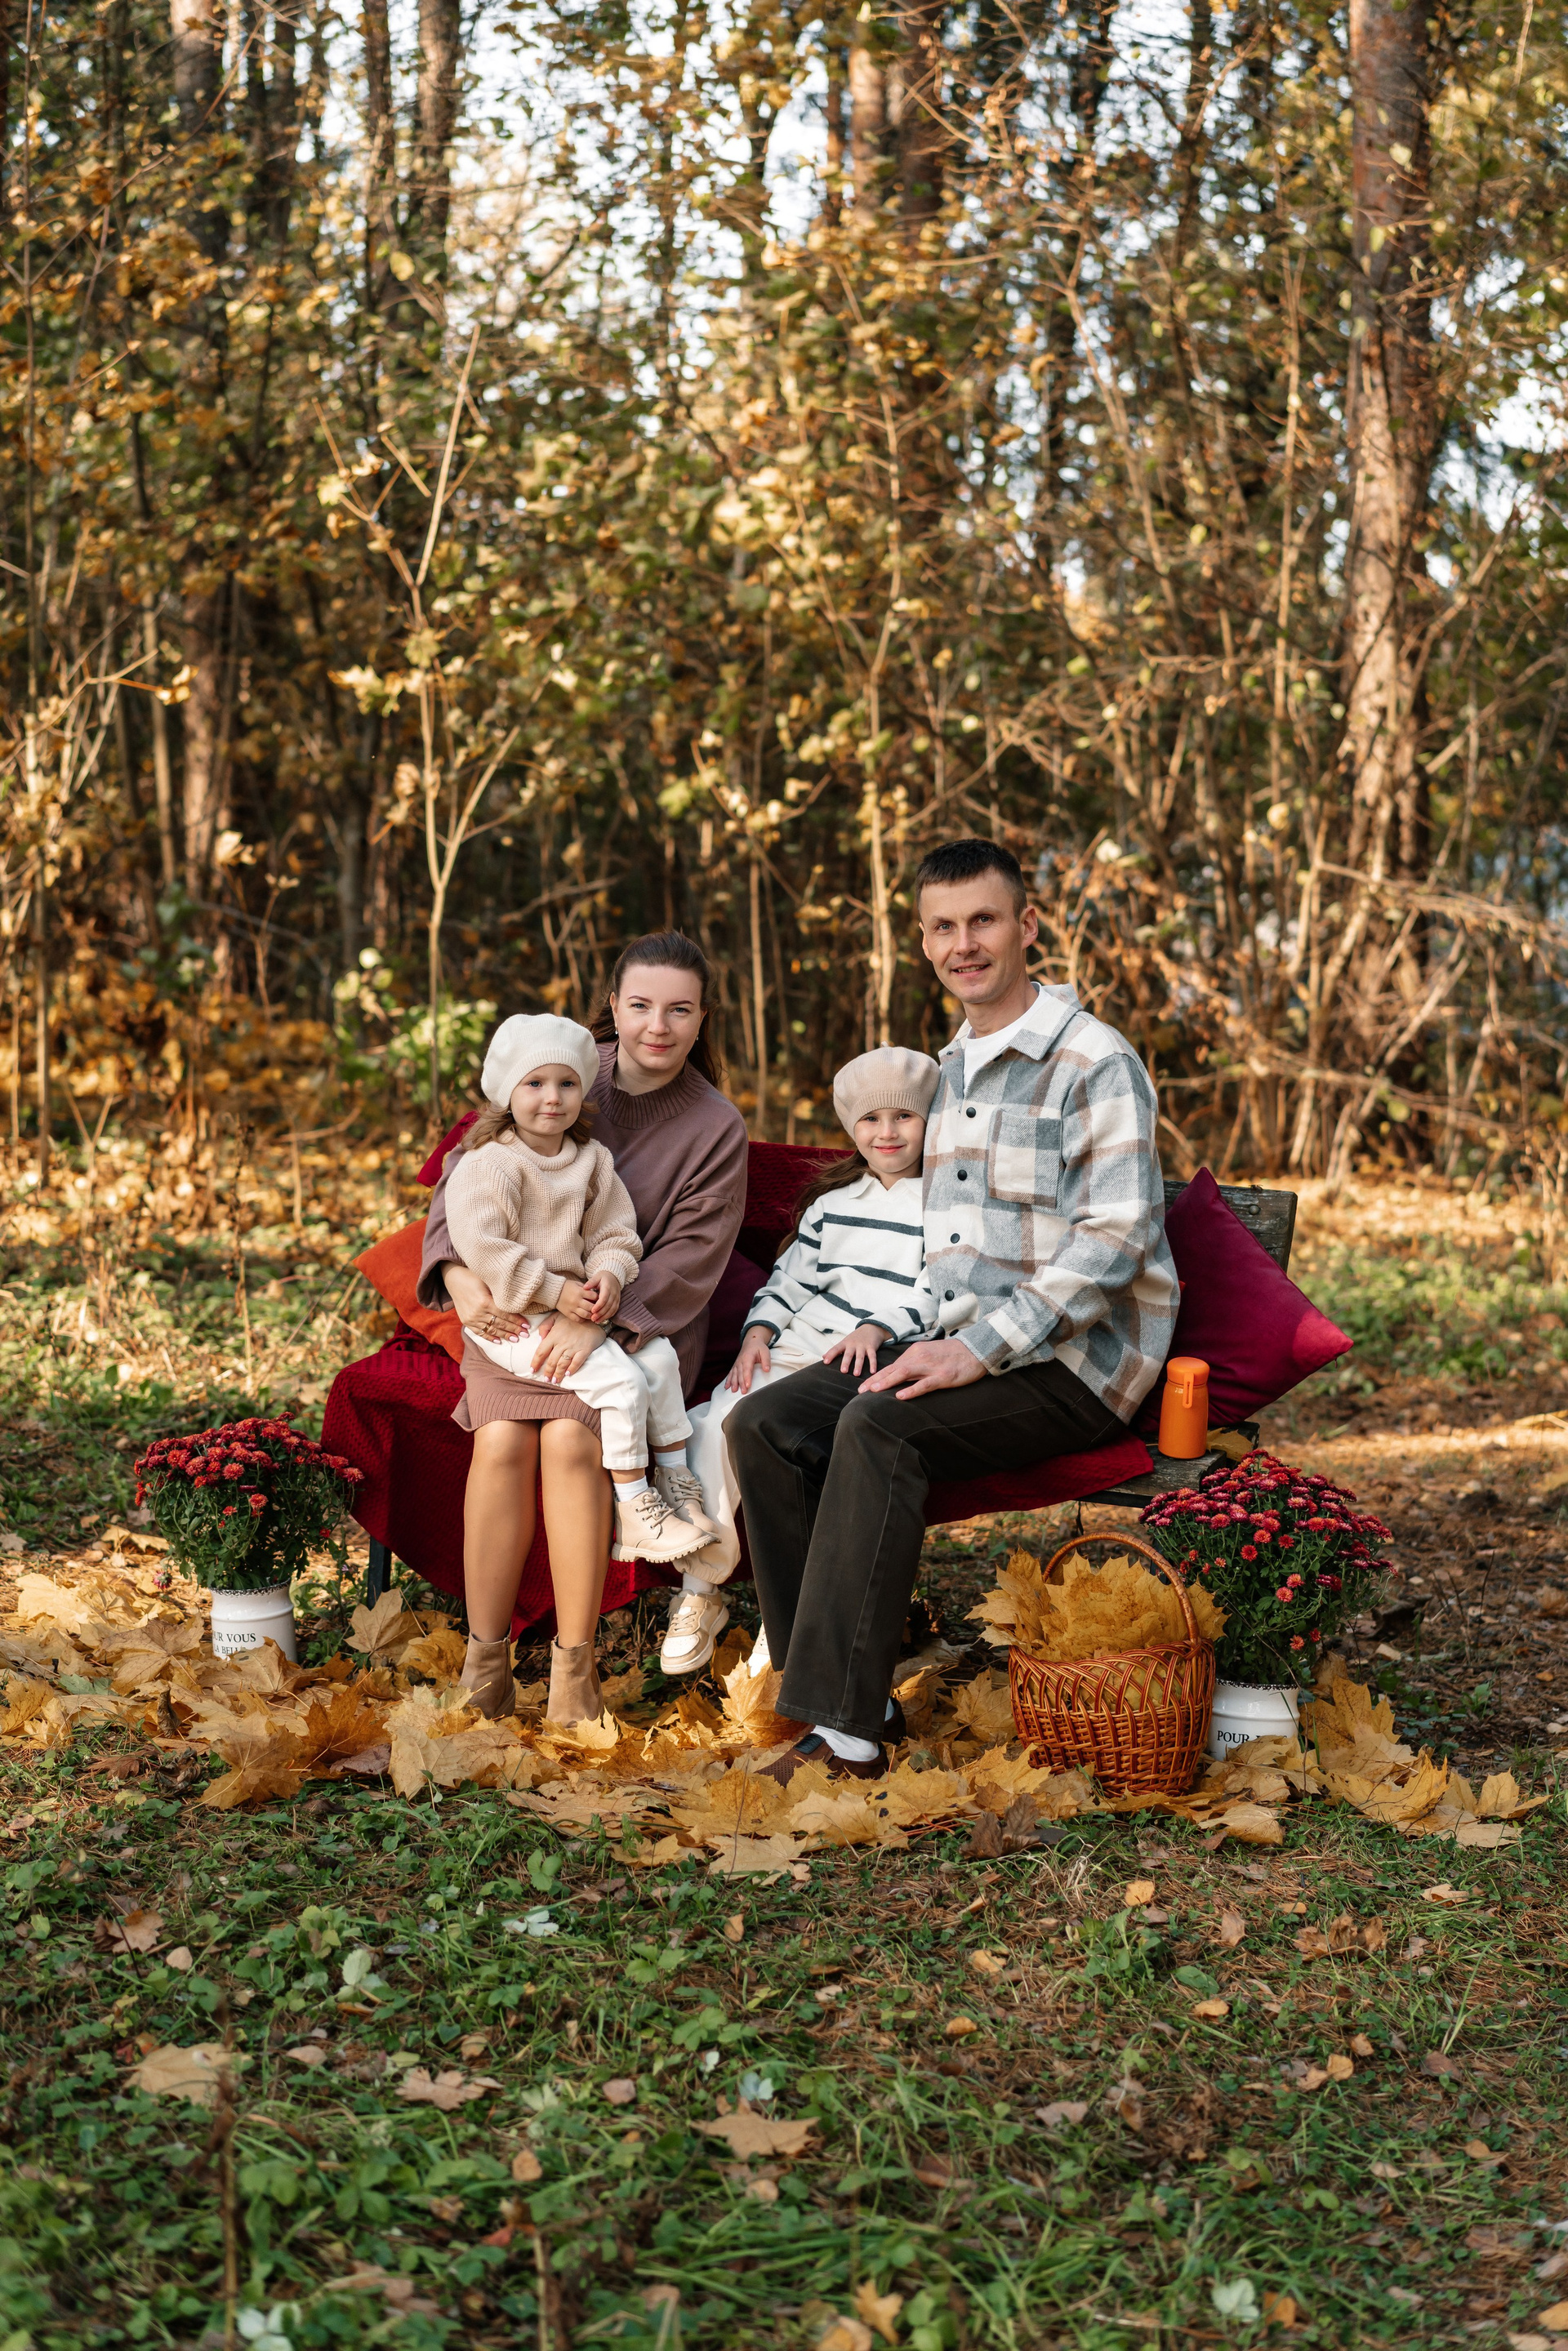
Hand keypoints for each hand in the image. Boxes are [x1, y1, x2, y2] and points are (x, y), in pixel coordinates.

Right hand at [447, 1263, 529, 1342]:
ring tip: (516, 1339)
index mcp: (485, 1301)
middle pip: (500, 1324)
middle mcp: (478, 1312)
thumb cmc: (474, 1277)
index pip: (505, 1314)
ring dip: (504, 1335)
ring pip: (491, 1330)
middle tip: (525, 1334)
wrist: (454, 1279)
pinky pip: (479, 1332)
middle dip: (514, 1330)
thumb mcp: (488, 1281)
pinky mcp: (466, 1321)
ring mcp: (471, 1319)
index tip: (527, 1325)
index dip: (517, 1321)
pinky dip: (489, 1338)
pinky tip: (498, 1341)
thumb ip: (500, 1292)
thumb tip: (517, 1300)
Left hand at [531, 1310, 608, 1381]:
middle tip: (546, 1380)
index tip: (532, 1370)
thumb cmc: (572, 1319)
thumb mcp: (555, 1317)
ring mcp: (574, 1347)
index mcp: (554, 1335)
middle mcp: (562, 1342)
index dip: (535, 1362)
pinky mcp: (585, 1350)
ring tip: (555, 1381)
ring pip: (562, 1364)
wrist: (592, 1317)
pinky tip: (568, 1374)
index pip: (541, 1351)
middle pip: (552, 1361)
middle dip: (547, 1372)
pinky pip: (577, 1362)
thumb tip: (539, 1339)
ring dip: (557, 1374)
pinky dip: (572, 1369)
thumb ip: (545, 1327)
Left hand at [578, 1270, 622, 1322]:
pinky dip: (609, 1316)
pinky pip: (614, 1310)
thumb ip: (591, 1282)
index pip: (604, 1298)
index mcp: (608, 1287)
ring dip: (604, 1316)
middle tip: (593, 1318)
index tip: (592, 1310)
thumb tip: (584, 1287)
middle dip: (600, 1313)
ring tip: (596, 1321)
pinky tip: (602, 1319)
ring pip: (612, 1309)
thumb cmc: (603, 1277)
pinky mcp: (617, 1302)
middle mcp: (614, 1294)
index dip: (599, 1305)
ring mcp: (616, 1298)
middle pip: (608, 1306)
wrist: (613, 1277)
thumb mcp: (596, 1277)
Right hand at [725, 1326, 772, 1393]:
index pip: (747, 1369)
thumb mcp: (765, 1352)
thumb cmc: (759, 1347)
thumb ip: (766, 1361)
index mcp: (748, 1357)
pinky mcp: (735, 1366)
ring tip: (733, 1390)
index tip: (748, 1385)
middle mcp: (740, 1361)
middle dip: (741, 1383)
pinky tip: (726, 1387)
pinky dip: (728, 1380)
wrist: (751, 1342)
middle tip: (743, 1392)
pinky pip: (731, 1373)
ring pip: (734, 1374)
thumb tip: (767, 1370)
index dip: (747, 1377)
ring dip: (734, 1383)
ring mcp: (737, 1363)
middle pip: (740, 1373)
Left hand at [823, 1323, 890, 1378]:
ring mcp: (862, 1346)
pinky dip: (873, 1364)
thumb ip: (835, 1350)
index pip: (836, 1349)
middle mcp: (853, 1344)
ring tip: (856, 1374)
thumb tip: (823, 1357)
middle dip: (846, 1362)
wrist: (871, 1327)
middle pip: (848, 1354)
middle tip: (843, 1371)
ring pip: (860, 1357)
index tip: (825, 1362)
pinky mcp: (871, 1347)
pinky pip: (872, 1356)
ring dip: (858, 1365)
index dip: (830, 1355)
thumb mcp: (845, 1342)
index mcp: (845, 1343)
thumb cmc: (855, 1338)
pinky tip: (872, 1371)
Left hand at [856, 1335, 986, 1399]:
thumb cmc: (953, 1354)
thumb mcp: (930, 1353)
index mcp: (915, 1351)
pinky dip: (911, 1390)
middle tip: (860, 1391)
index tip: (864, 1385)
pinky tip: (900, 1396)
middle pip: (893, 1369)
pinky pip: (924, 1384)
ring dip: (887, 1382)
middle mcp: (920, 1357)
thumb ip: (915, 1362)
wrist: (976, 1350)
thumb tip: (899, 1374)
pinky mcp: (943, 1376)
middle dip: (875, 1380)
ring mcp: (931, 1367)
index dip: (877, 1375)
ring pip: (904, 1374)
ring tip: (873, 1391)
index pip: (892, 1365)